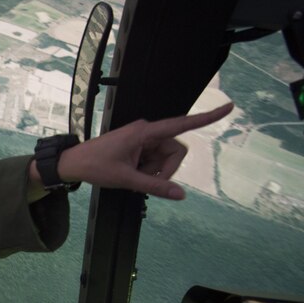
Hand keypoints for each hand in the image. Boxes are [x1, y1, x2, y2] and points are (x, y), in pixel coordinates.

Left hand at [30, 103, 232, 199]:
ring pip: (166, 159)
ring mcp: (144, 139)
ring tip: (133, 175)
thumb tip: (181, 194)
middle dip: (165, 169)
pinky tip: (132, 173)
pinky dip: (148, 171)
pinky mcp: (140, 146)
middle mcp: (148, 131)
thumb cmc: (96, 166)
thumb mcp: (126, 180)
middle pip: (176, 151)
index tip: (229, 108)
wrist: (74, 163)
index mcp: (145, 132)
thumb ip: (155, 187)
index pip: (183, 124)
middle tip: (143, 179)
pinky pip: (155, 161)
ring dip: (155, 172)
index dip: (207, 118)